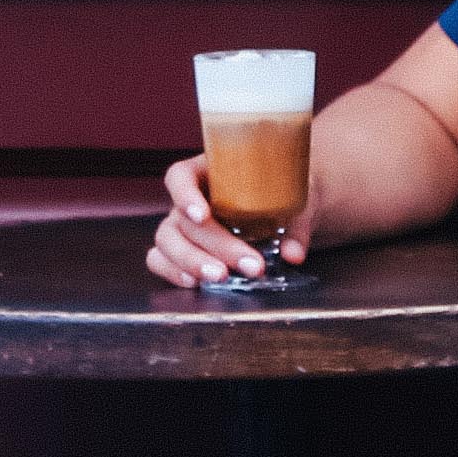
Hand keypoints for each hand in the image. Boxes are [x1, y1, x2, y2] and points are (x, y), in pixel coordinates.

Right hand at [146, 155, 315, 287]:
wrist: (283, 212)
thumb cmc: (282, 196)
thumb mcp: (294, 201)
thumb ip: (296, 226)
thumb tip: (293, 254)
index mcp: (208, 173)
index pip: (180, 176)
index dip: (185, 195)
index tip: (202, 215)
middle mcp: (190, 200)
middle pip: (182, 219)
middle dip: (215, 245)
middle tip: (250, 264)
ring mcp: (181, 226)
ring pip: (167, 241)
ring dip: (192, 261)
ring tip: (222, 277)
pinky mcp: (180, 250)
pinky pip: (161, 260)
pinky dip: (173, 272)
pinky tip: (196, 283)